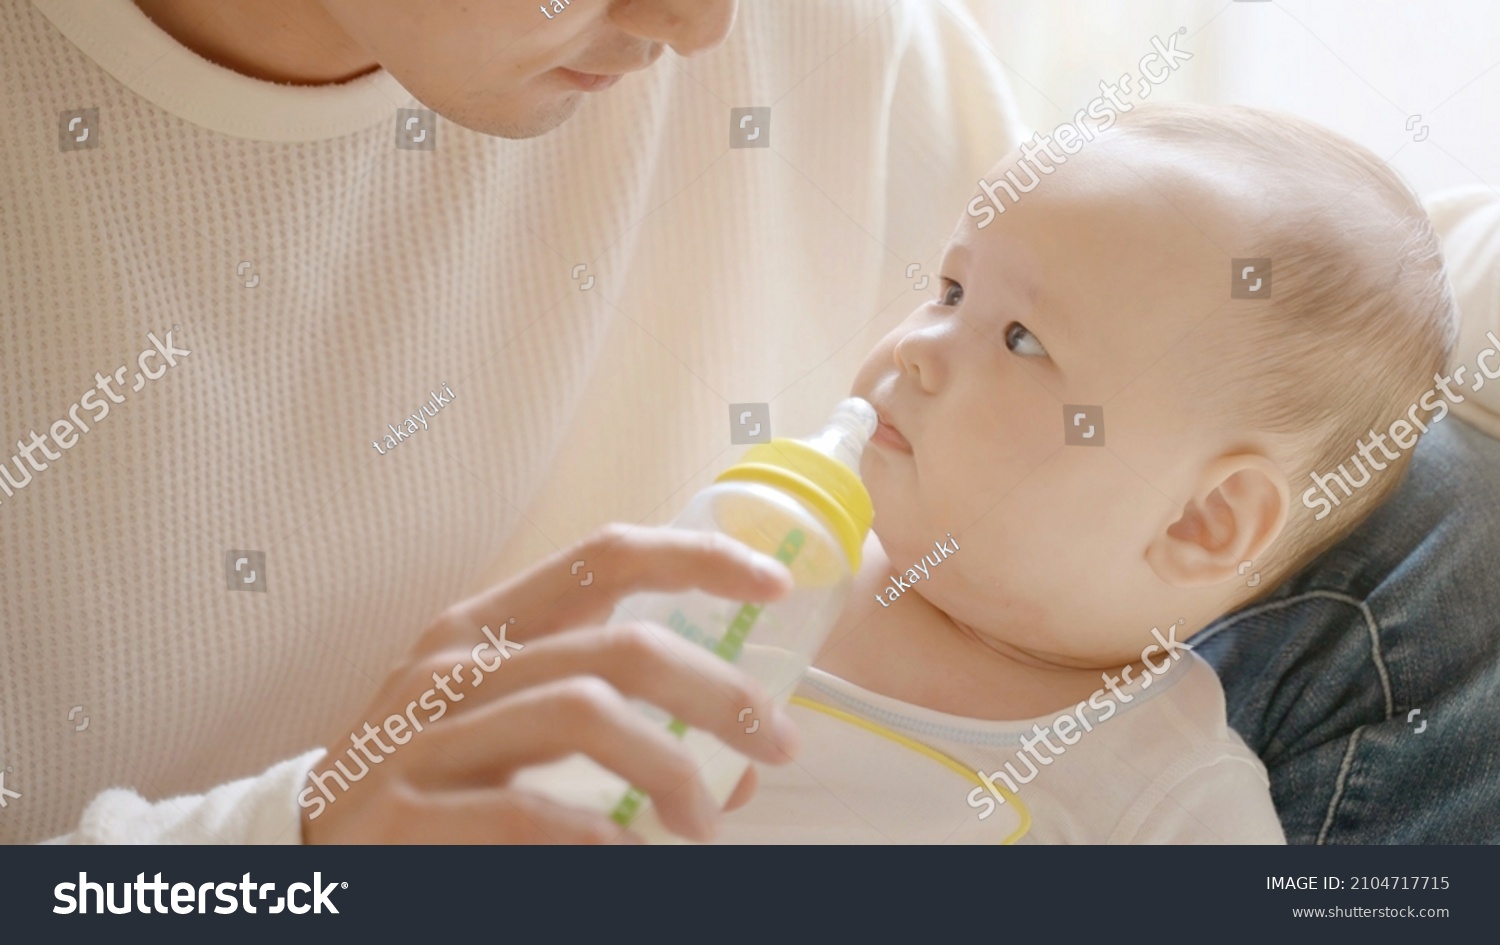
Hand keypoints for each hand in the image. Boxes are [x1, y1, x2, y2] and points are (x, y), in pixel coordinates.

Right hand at [300, 523, 799, 843]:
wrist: (306, 840)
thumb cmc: (433, 770)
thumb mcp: (508, 715)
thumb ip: (609, 714)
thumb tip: (736, 760)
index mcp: (486, 623)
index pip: (604, 556)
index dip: (697, 559)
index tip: (774, 586)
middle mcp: (456, 663)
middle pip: (617, 648)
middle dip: (718, 692)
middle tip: (778, 743)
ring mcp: (426, 734)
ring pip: (581, 715)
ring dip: (667, 766)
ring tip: (705, 820)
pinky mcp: (407, 812)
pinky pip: (525, 810)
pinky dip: (594, 834)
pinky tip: (627, 852)